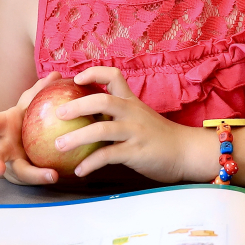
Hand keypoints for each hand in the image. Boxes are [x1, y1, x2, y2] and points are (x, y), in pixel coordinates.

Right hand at [0, 73, 61, 185]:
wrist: (16, 147)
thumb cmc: (21, 122)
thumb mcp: (27, 106)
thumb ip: (38, 92)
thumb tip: (56, 76)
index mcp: (1, 128)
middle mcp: (2, 150)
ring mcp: (14, 167)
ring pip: (20, 173)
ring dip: (35, 175)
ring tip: (51, 176)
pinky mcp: (26, 177)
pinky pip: (38, 177)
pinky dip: (47, 175)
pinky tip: (59, 174)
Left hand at [63, 67, 207, 182]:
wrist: (186, 152)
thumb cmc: (159, 136)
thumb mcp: (140, 117)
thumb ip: (118, 114)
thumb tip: (87, 117)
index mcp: (131, 101)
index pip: (113, 75)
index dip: (92, 73)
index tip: (74, 79)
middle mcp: (132, 112)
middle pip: (102, 100)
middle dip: (76, 106)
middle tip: (58, 114)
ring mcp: (135, 132)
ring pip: (101, 129)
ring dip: (76, 137)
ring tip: (59, 145)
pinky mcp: (136, 152)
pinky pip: (108, 155)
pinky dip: (90, 163)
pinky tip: (78, 170)